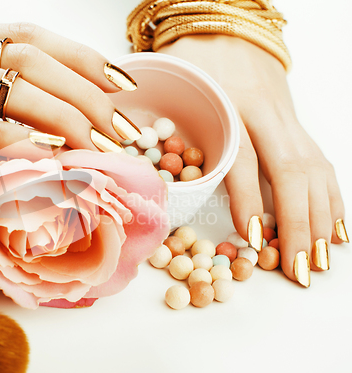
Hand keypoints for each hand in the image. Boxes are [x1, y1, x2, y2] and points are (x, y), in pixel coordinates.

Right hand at [0, 23, 139, 174]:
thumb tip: (36, 117)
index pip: (29, 36)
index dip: (81, 57)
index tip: (122, 83)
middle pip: (27, 60)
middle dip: (84, 94)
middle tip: (121, 129)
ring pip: (0, 89)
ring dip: (58, 116)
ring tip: (96, 145)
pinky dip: (3, 139)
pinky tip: (40, 154)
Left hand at [158, 34, 346, 285]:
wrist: (231, 30)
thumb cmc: (192, 59)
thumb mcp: (165, 77)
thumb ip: (146, 114)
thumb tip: (116, 151)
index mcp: (231, 104)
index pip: (245, 157)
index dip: (251, 199)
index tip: (255, 238)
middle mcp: (266, 115)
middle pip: (291, 171)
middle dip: (298, 222)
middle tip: (298, 268)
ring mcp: (287, 121)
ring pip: (313, 172)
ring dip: (321, 218)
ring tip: (320, 260)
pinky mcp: (297, 127)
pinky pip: (322, 164)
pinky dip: (333, 199)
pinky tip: (337, 230)